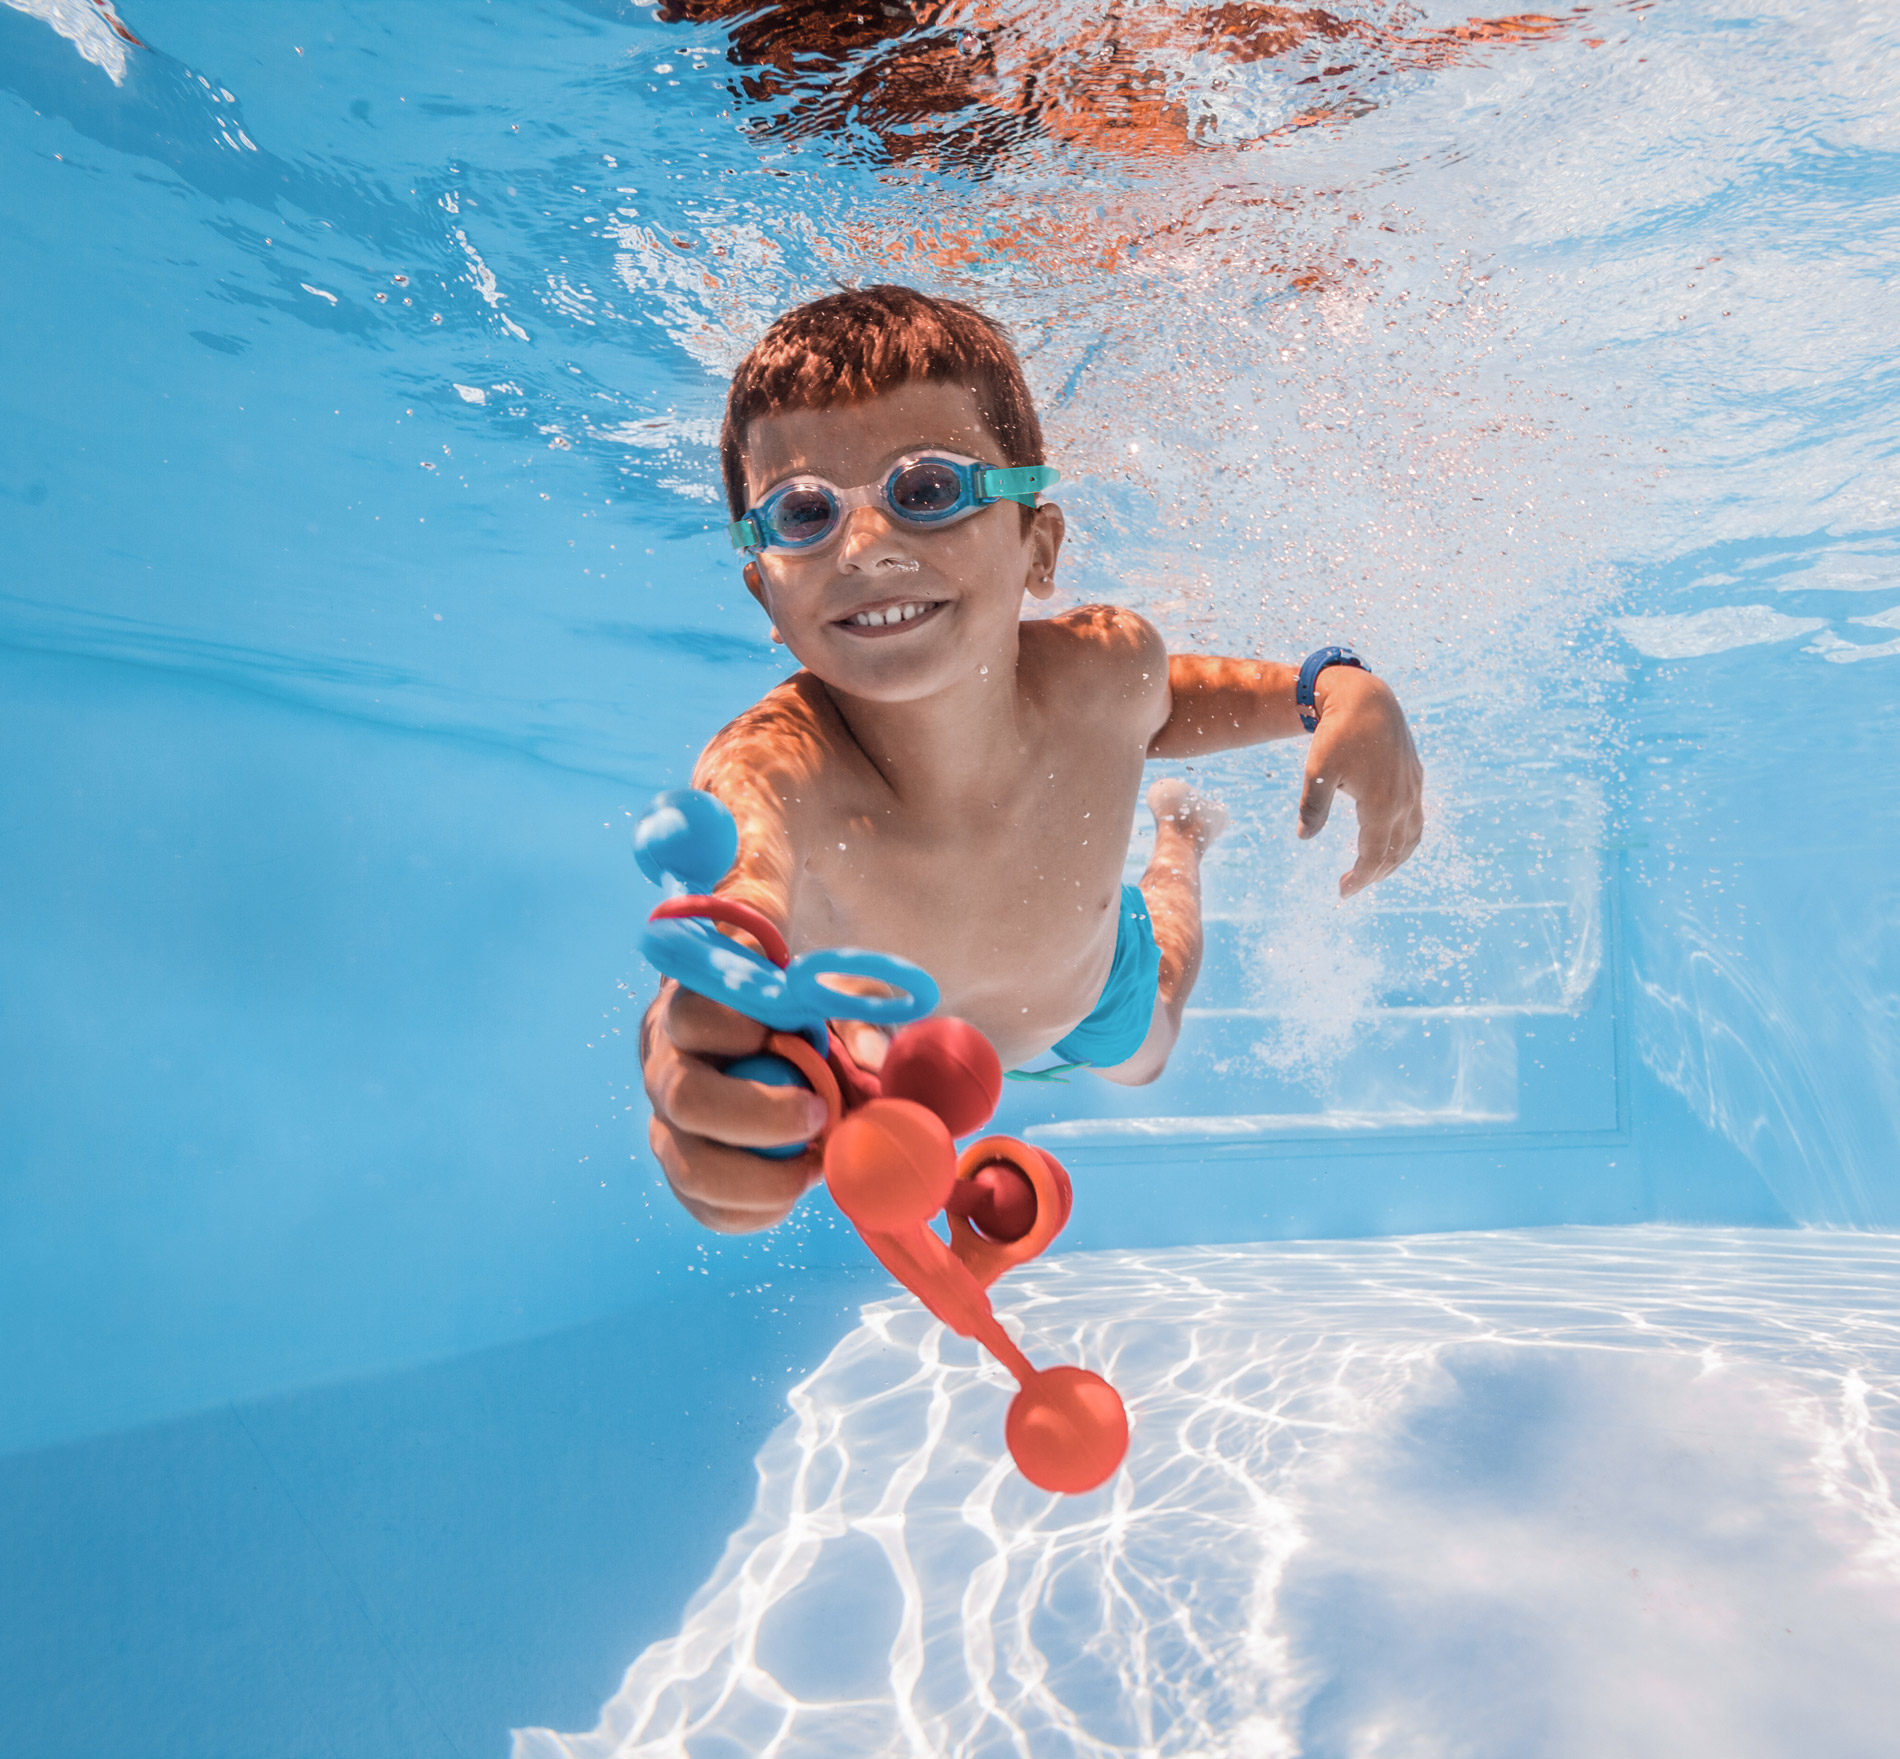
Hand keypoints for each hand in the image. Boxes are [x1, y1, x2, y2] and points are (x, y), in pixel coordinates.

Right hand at [641, 980, 830, 1231]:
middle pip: (686, 1099)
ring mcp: (665, 1125)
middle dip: (762, 1117)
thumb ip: (854, 1011)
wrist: (752, 1053)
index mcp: (691, 1009)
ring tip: (813, 1163)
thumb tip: (876, 1057)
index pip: (693, 1016)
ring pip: (691, 1169)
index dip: (743, 1030)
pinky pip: (707, 1210)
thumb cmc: (793, 1018)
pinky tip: (794, 1185)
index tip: (797, 1034)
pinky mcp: (680, 1171)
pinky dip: (760, 1211)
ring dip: (765, 1180)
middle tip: (819, 1115)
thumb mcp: (826, 995)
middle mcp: (665, 1068)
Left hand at [1297, 665, 1424, 897]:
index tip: (1342, 893)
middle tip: (1350, 886)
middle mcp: (1404, 800)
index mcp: (1381, 805)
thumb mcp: (1317, 772)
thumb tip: (1304, 837)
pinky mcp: (1415, 777)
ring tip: (1373, 871)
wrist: (1367, 697)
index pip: (1373, 857)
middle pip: (1395, 853)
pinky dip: (1404, 839)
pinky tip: (1389, 840)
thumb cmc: (1337, 733)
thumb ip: (1312, 808)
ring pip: (1412, 838)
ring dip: (1394, 859)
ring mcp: (1413, 788)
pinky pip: (1416, 819)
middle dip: (1374, 875)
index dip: (1359, 879)